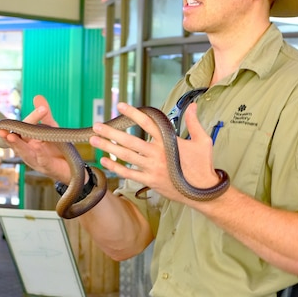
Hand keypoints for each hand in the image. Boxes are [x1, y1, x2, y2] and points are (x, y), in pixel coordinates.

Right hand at [0, 95, 72, 181]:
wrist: (72, 167)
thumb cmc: (57, 148)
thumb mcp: (51, 129)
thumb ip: (44, 115)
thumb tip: (37, 96)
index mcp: (28, 139)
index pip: (24, 127)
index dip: (32, 117)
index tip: (43, 109)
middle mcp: (28, 149)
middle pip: (18, 139)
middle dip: (9, 134)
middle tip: (1, 128)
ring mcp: (35, 159)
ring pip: (23, 151)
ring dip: (17, 144)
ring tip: (10, 136)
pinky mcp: (45, 167)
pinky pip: (40, 160)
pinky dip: (38, 154)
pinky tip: (37, 149)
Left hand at [90, 101, 220, 203]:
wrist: (203, 191)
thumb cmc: (202, 165)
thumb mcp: (202, 141)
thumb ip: (194, 122)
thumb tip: (193, 105)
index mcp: (168, 142)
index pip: (147, 123)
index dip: (133, 113)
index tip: (120, 106)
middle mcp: (157, 154)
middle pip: (130, 140)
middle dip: (111, 132)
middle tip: (97, 125)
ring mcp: (152, 168)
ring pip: (126, 156)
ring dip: (108, 147)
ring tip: (94, 140)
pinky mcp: (150, 180)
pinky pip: (129, 173)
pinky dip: (115, 167)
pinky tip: (104, 160)